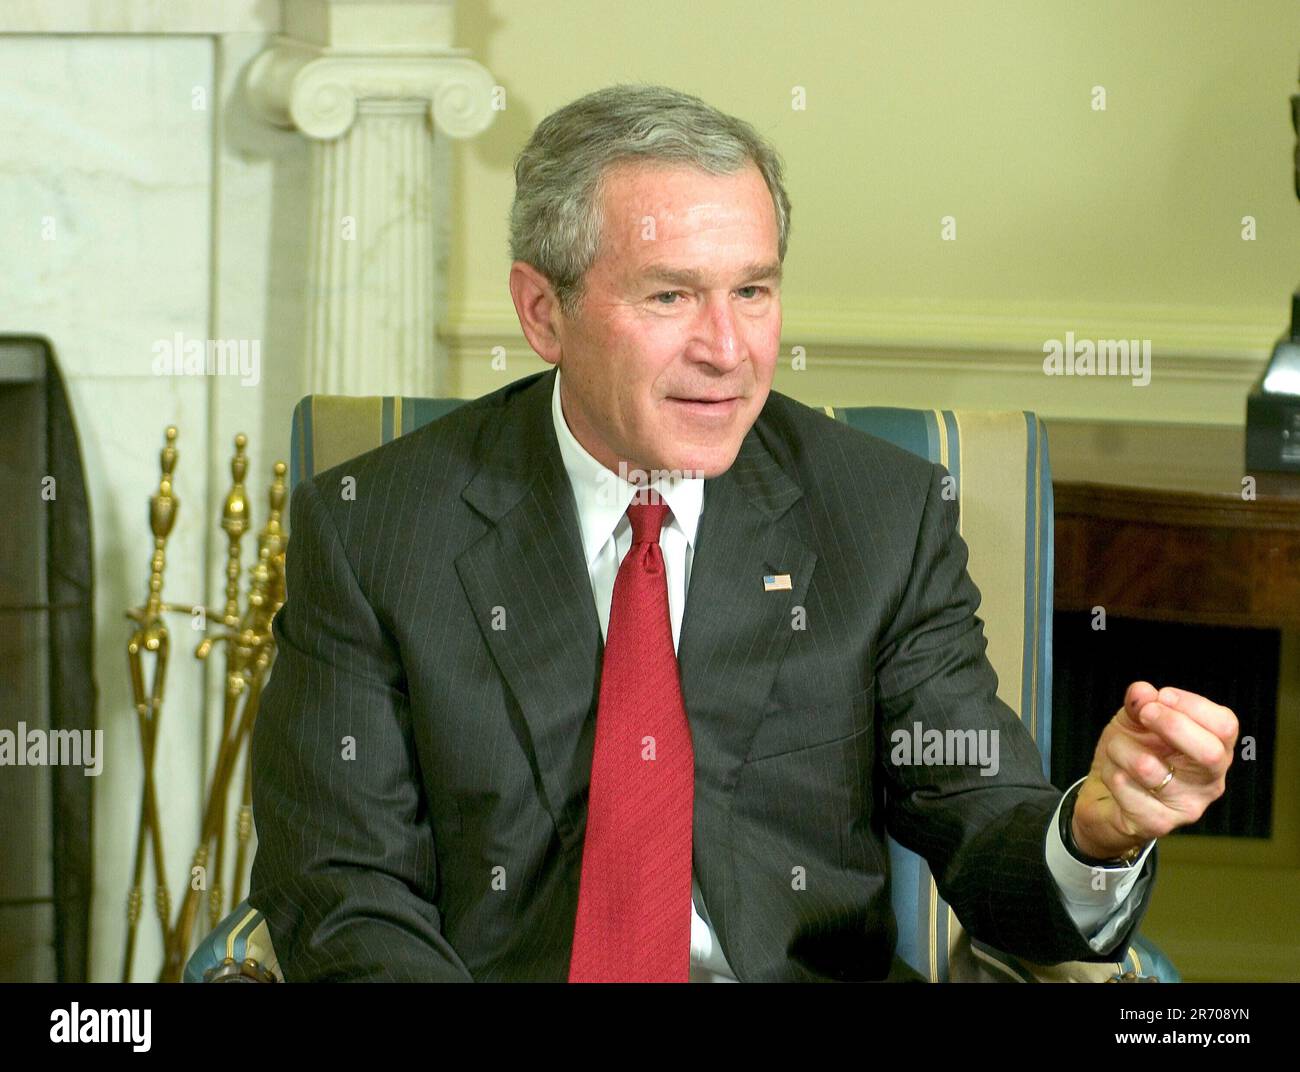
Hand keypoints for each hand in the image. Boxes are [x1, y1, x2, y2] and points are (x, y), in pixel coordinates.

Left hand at [1071, 681, 1237, 859]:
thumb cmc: (1131, 755)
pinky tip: (1115, 776)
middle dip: (1171, 724)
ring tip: (1117, 750)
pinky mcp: (1157, 824)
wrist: (1106, 800)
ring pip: (1148, 766)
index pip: (1225, 725)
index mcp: (1214, 751)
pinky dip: (1110, 771)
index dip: (1191, 704)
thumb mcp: (1135, 722)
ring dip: (1120, 747)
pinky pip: (1124, 786)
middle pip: (1211, 752)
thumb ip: (1141, 704)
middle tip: (1145, 715)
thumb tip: (1142, 692)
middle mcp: (1209, 782)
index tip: (1161, 696)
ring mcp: (1187, 807)